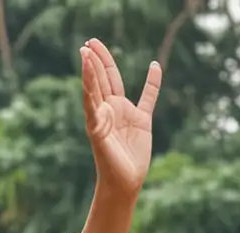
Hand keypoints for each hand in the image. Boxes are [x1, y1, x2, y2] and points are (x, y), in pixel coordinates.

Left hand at [81, 39, 160, 198]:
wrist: (122, 182)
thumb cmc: (108, 165)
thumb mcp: (100, 140)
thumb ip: (97, 120)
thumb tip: (93, 104)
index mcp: (99, 113)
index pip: (93, 84)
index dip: (89, 67)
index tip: (84, 51)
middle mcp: (110, 110)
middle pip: (102, 79)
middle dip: (95, 61)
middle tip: (88, 43)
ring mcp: (125, 114)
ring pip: (118, 83)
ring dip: (110, 65)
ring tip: (101, 48)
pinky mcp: (142, 121)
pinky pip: (148, 98)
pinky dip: (153, 82)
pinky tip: (155, 66)